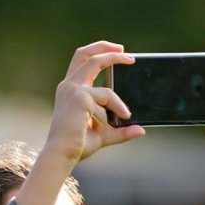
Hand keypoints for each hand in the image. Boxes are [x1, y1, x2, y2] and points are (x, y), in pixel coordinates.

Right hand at [44, 41, 145, 162]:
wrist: (62, 154)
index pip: (82, 60)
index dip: (99, 51)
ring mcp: (73, 90)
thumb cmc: (78, 145)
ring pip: (105, 87)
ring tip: (126, 115)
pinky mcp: (80, 97)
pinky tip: (111, 124)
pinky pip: (107, 99)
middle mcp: (69, 86)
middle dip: (109, 50)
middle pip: (87, 55)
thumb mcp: (105, 134)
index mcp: (70, 90)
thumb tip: (141, 130)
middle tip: (129, 56)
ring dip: (118, 101)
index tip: (118, 51)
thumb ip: (121, 130)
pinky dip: (113, 111)